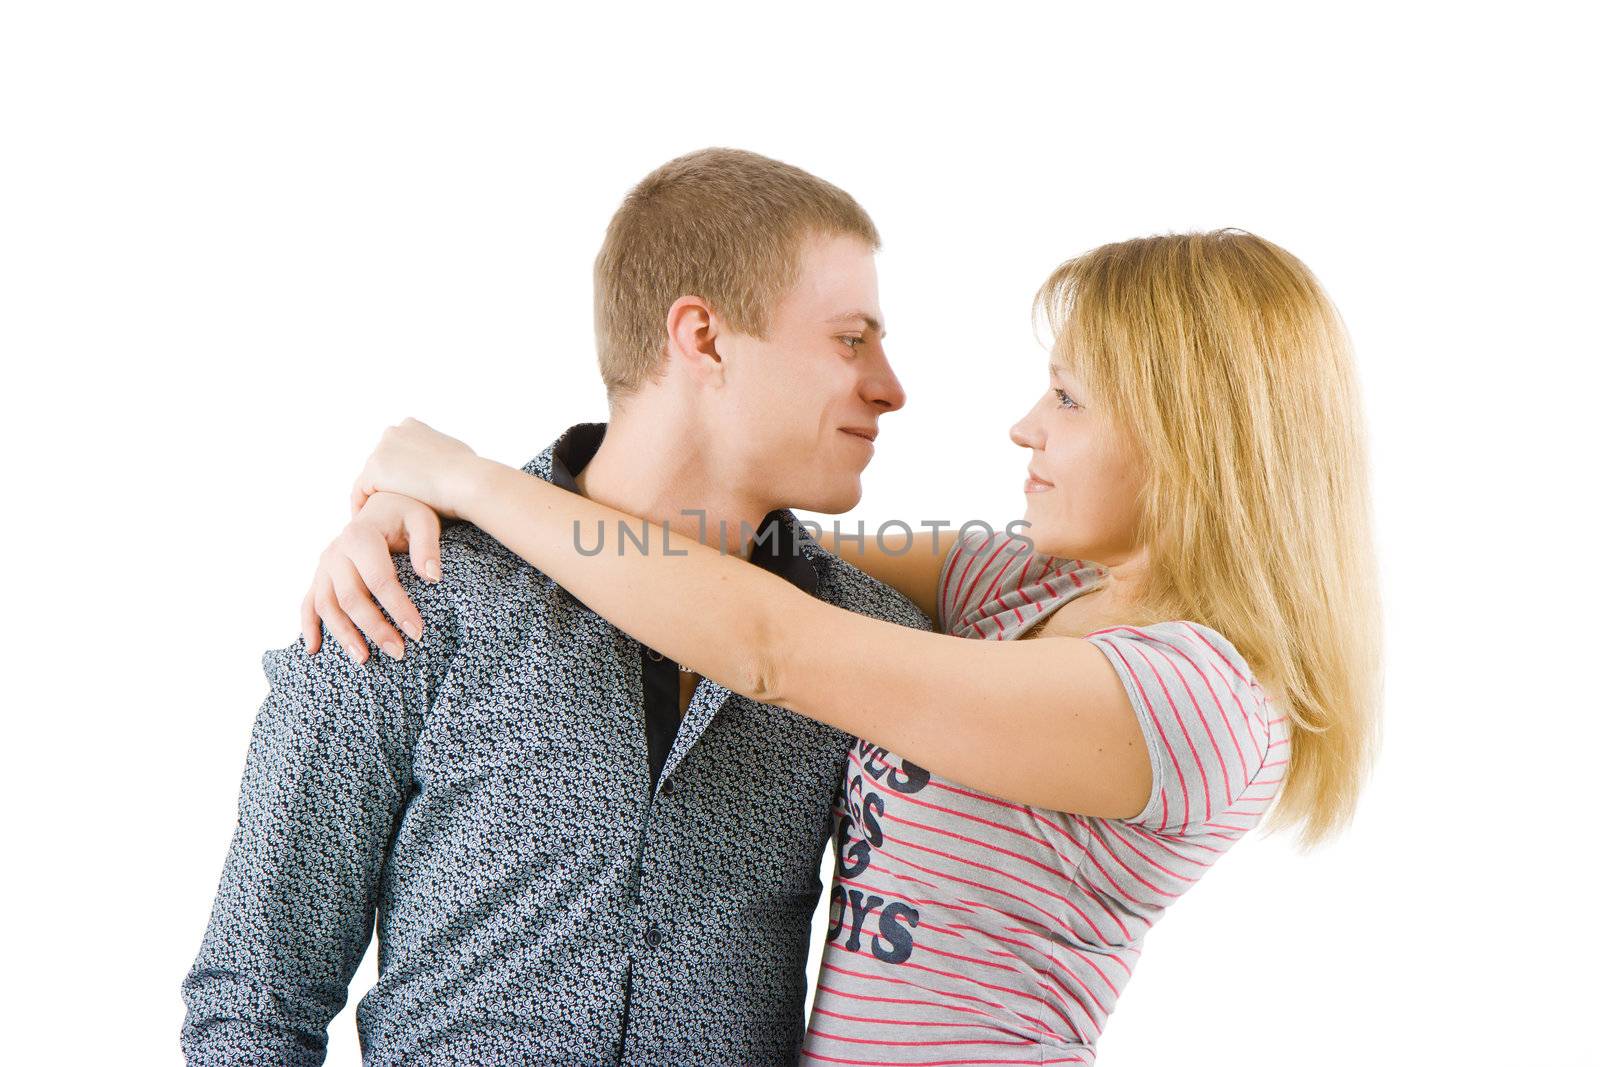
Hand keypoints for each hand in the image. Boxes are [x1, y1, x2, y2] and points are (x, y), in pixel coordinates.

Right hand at [302, 491, 442, 662]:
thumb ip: (428, 546)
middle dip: (374, 628)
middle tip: (398, 653)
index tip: (417, 632)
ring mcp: (324, 565)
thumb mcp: (423, 520)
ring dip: (343, 635)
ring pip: (327, 605)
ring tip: (364, 660)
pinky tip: (314, 650)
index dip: (398, 608)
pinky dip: (308, 626)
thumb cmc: (407, 513)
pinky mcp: (320, 576)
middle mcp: (337, 552)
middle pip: (351, 597)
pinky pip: (308, 603)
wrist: (382, 502)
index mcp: (360, 536)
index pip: (379, 580)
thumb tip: (433, 577)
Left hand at [348, 417, 482, 521]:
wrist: (467, 481)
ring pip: (370, 479)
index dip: (400, 473)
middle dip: (386, 484)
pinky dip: (363, 508)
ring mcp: (381, 451)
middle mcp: (393, 433)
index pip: (397, 451)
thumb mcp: (457, 452)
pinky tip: (372, 524)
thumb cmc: (469, 471)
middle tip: (390, 508)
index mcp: (412, 426)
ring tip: (380, 519)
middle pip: (381, 463)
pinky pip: (360, 493)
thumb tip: (448, 464)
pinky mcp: (374, 471)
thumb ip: (441, 454)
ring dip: (375, 497)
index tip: (404, 490)